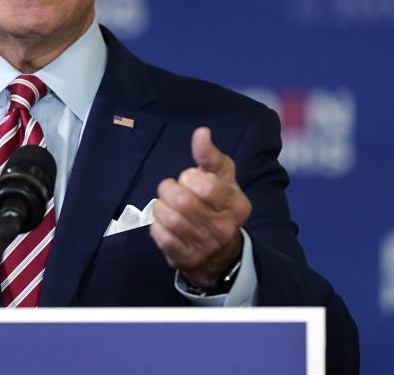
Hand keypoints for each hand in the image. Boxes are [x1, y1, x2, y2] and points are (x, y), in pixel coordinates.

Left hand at [149, 127, 250, 286]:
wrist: (220, 253)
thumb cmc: (217, 204)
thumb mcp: (221, 179)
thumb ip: (210, 156)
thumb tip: (201, 133)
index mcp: (237, 205)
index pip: (206, 185)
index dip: (189, 177)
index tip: (189, 179)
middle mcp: (224, 228)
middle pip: (183, 201)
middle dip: (168, 189)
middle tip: (170, 190)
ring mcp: (206, 246)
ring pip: (170, 219)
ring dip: (160, 206)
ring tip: (166, 204)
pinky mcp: (187, 260)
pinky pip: (160, 236)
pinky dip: (156, 224)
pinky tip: (163, 222)